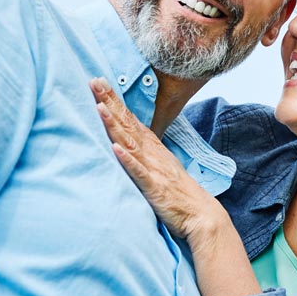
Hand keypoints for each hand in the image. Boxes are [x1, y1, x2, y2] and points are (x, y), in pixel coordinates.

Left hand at [89, 77, 228, 242]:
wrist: (201, 214)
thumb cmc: (179, 193)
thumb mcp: (161, 167)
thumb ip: (145, 153)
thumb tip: (127, 141)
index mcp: (153, 148)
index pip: (131, 119)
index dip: (115, 101)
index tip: (100, 82)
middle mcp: (152, 154)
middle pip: (128, 124)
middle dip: (111, 103)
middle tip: (95, 81)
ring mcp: (153, 169)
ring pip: (131, 143)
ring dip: (115, 125)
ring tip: (100, 107)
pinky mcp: (154, 187)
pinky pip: (139, 172)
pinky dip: (128, 160)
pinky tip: (116, 148)